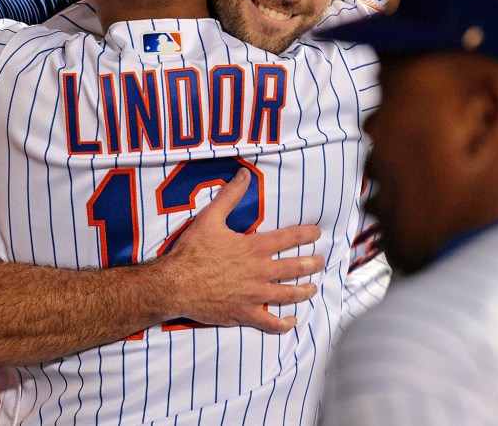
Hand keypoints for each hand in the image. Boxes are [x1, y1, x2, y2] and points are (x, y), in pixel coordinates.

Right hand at [161, 168, 324, 333]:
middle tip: (321, 261)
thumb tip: (243, 174)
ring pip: (289, 295)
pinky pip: (270, 323)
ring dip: (304, 291)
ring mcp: (255, 295)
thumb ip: (230, 196)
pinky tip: (292, 322)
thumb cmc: (192, 250)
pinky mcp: (245, 314)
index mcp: (255, 247)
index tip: (317, 233)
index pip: (290, 238)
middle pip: (295, 267)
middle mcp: (261, 271)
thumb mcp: (210, 217)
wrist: (175, 284)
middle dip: (312, 263)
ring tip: (313, 287)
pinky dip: (283, 324)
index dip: (306, 234)